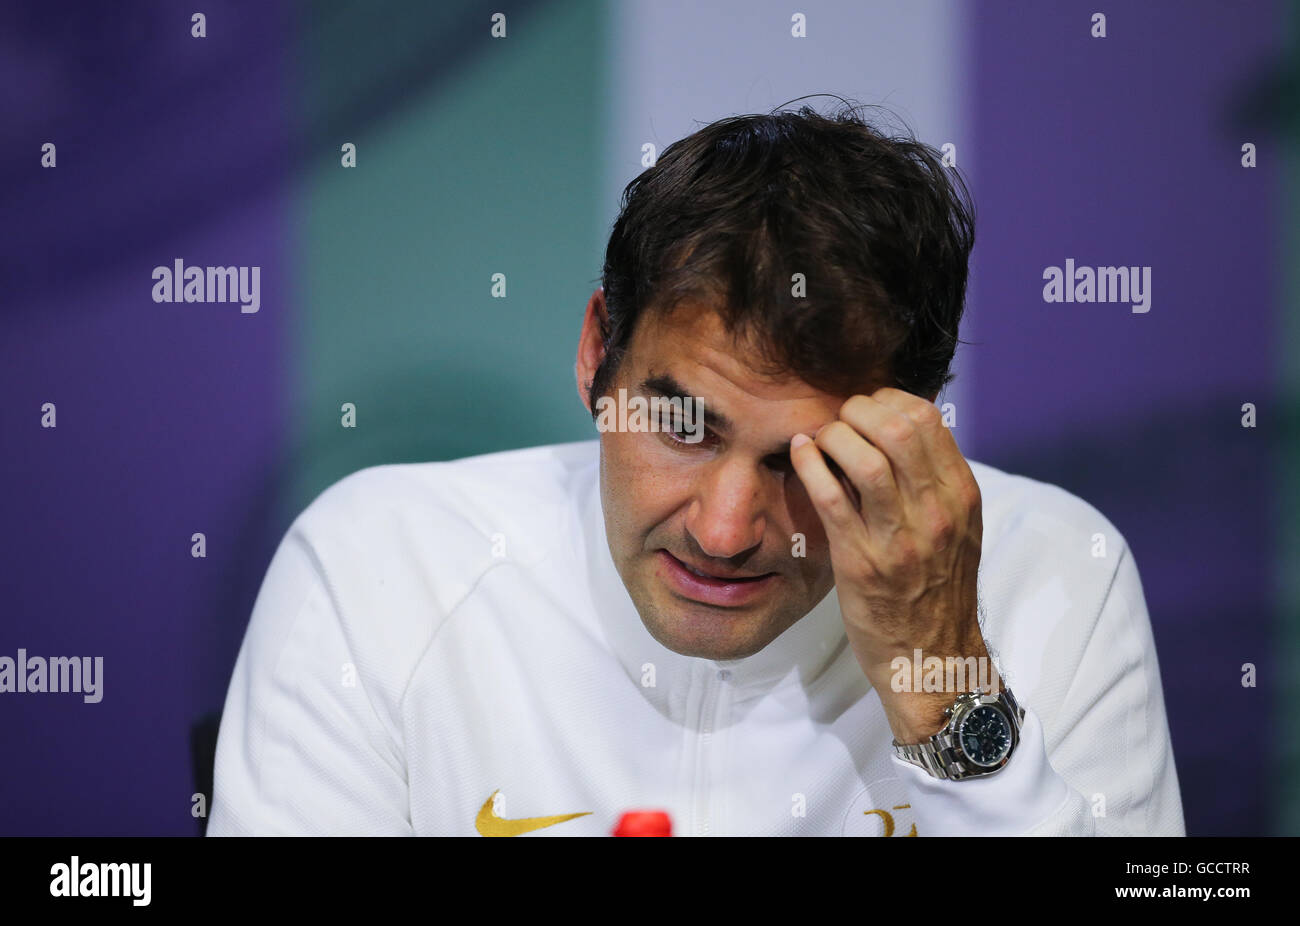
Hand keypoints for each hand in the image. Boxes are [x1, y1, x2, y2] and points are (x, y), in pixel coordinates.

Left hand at [789, 388, 998, 743]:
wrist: (932, 658)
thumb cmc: (936, 590)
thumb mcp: (955, 528)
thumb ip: (932, 481)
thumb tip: (896, 428)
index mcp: (960, 496)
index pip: (927, 419)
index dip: (888, 400)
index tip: (866, 409)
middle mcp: (936, 511)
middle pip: (897, 426)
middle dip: (858, 410)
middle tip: (839, 421)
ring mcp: (900, 537)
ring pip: (865, 456)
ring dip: (834, 435)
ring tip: (821, 439)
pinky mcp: (861, 561)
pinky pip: (830, 496)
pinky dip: (810, 464)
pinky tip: (800, 454)